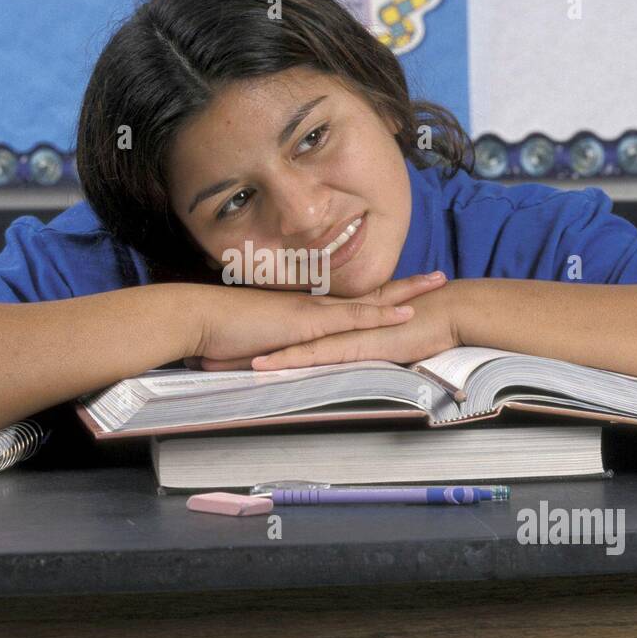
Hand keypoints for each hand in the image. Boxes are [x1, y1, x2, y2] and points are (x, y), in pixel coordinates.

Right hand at [187, 271, 449, 370]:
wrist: (198, 319)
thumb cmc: (218, 332)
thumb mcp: (256, 343)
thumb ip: (275, 349)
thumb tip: (279, 361)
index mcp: (304, 310)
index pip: (350, 301)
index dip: (379, 295)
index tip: (406, 290)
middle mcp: (314, 305)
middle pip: (369, 292)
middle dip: (405, 285)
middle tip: (438, 277)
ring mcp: (312, 311)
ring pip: (369, 299)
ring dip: (404, 292)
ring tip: (437, 284)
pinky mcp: (307, 324)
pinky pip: (350, 319)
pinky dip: (380, 314)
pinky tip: (405, 313)